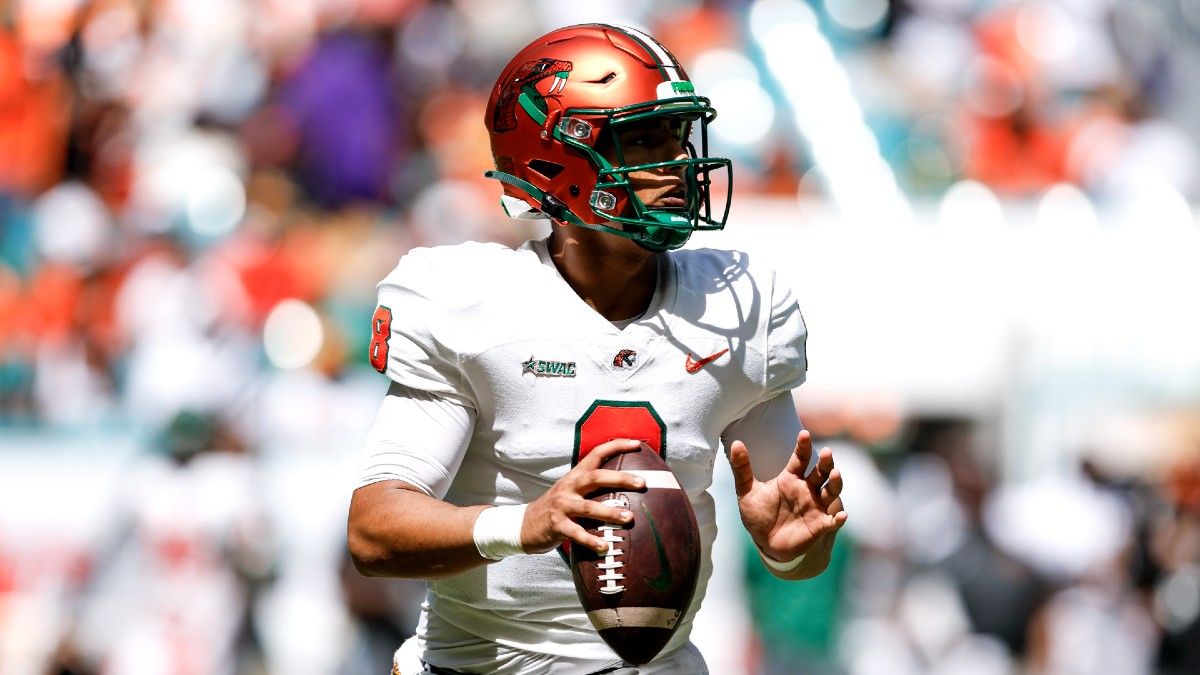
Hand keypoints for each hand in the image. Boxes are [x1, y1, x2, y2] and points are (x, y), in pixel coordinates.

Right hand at [521, 439, 646, 553]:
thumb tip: (625, 490)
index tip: (637, 444)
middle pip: (595, 477)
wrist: (523, 524)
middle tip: (642, 483)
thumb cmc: (556, 509)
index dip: (616, 446)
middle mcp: (568, 487)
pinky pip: (577, 534)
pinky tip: (605, 546)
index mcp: (574, 476)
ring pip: (588, 507)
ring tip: (628, 518)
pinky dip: (592, 540)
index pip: (596, 454)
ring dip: (609, 512)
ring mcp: (561, 506)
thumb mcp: (570, 492)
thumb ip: (591, 489)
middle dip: (620, 478)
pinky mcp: (556, 526)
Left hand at [729, 430, 846, 575]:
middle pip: (821, 472)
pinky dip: (838, 519)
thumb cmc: (758, 514)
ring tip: (835, 474)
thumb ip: (742, 468)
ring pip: (831, 492)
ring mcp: (815, 507)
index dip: (803, 446)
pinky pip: (832, 521)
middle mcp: (807, 489)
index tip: (804, 434)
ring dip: (835, 483)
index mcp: (790, 478)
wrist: (765, 543)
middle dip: (825, 462)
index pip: (800, 458)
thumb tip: (736, 443)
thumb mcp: (746, 491)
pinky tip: (842, 515)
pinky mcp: (819, 526)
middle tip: (826, 452)